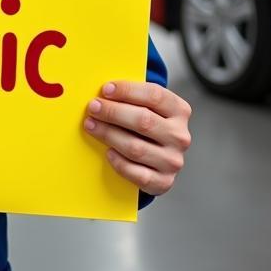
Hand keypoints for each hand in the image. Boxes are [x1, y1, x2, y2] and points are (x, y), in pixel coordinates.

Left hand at [83, 81, 191, 196]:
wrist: (156, 156)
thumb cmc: (145, 124)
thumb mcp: (145, 105)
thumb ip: (130, 96)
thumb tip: (103, 90)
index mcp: (179, 111)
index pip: (155, 95)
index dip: (128, 90)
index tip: (106, 89)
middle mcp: (179, 136)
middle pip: (143, 120)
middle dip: (112, 112)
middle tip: (93, 107)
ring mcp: (172, 160)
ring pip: (136, 147)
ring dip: (108, 134)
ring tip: (91, 125)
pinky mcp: (163, 181)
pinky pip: (137, 174)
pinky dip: (119, 162)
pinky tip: (108, 152)